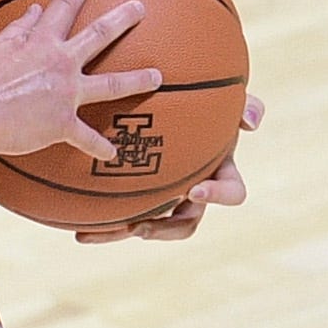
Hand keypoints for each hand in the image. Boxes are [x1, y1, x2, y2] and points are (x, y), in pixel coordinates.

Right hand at [0, 0, 163, 159]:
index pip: (63, 8)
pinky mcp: (63, 123)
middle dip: (122, 19)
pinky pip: (87, 137)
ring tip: (156, 77)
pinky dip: (99, 147)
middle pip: (98, 35)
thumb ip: (19, 28)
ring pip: (110, 84)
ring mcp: (66, 94)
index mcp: (42, 43)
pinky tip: (113, 153)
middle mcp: (61, 64)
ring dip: (136, 80)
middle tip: (139, 7)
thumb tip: (35, 10)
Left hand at [76, 93, 262, 242]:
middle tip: (140, 226)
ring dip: (123, 232)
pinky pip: (118, 213)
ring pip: (145, 224)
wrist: (164, 96)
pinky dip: (100, 223)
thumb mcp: (226, 96)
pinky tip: (76, 228)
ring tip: (98, 232)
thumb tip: (251, 122)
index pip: (232, 192)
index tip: (194, 191)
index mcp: (219, 171)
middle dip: (164, 229)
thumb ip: (245, 102)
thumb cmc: (200, 95)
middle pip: (185, 222)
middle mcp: (192, 189)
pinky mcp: (132, 192)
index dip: (218, 196)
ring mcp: (161, 194)